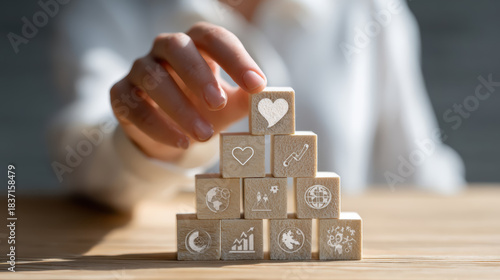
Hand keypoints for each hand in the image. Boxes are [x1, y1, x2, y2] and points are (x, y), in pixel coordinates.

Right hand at [110, 22, 266, 161]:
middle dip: (199, 74)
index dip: (236, 59)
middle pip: (178, 47)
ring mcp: (140, 69)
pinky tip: (180, 142)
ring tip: (204, 135)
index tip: (257, 85)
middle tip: (218, 103)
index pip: (215, 38)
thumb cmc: (204, 110)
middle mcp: (165, 49)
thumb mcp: (229, 106)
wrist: (170, 134)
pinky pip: (133, 106)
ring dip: (179, 107)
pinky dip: (157, 126)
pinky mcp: (121, 95)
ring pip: (153, 78)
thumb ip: (246, 99)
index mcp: (197, 44)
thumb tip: (268, 99)